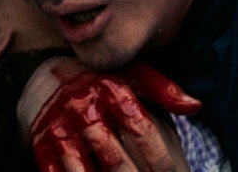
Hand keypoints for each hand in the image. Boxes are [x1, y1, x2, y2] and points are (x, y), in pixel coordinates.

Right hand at [17, 57, 200, 170]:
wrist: (43, 74)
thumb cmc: (99, 79)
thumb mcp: (131, 76)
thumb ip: (163, 90)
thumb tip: (196, 106)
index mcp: (110, 88)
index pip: (139, 126)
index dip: (158, 154)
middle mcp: (83, 106)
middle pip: (112, 153)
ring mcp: (59, 126)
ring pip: (81, 168)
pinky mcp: (41, 142)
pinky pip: (53, 171)